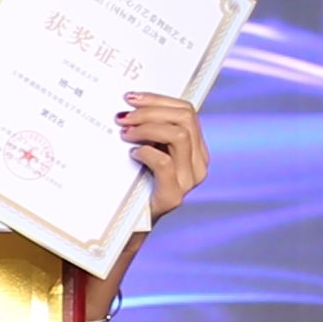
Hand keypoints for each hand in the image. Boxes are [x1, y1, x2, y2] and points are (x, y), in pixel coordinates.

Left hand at [121, 92, 209, 219]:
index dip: (158, 100)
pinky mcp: (173, 196)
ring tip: (124, 133)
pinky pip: (164, 162)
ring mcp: (189, 180)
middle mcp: (199, 163)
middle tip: (123, 116)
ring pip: (178, 135)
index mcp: (196, 149)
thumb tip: (131, 104)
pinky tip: (131, 153)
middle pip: (185, 118)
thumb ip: (151, 132)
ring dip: (146, 128)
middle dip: (151, 111)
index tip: (131, 97)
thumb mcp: (148, 152)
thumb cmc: (136, 183)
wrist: (130, 224)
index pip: (187, 111)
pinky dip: (145, 152)